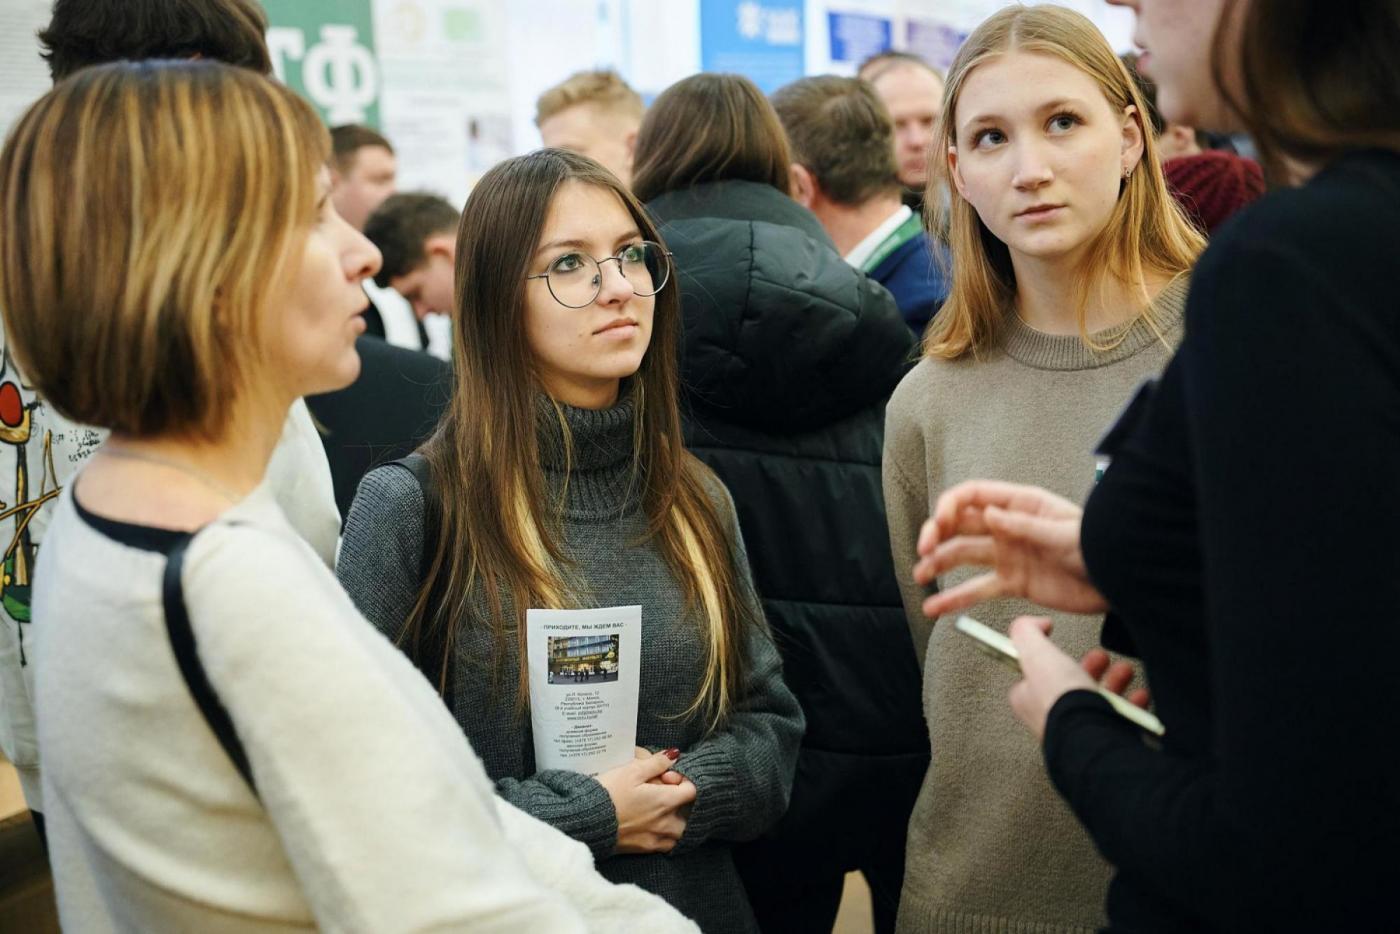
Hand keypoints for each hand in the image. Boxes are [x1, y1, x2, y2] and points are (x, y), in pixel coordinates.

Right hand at [597, 750, 696, 853]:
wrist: (587, 821)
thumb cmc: (609, 793)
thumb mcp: (631, 771)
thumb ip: (657, 763)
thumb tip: (674, 755)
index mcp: (665, 801)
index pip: (693, 791)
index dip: (685, 780)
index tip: (669, 777)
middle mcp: (665, 822)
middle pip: (691, 815)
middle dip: (685, 805)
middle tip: (668, 795)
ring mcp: (656, 838)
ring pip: (681, 833)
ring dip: (678, 822)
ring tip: (663, 811)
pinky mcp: (645, 849)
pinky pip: (666, 845)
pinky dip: (667, 836)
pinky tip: (654, 826)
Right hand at [913, 480, 1106, 617]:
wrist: (1121, 581)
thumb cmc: (1101, 548)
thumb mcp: (1066, 535)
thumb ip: (1026, 527)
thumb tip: (990, 514)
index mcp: (1021, 505)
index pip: (972, 497)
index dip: (949, 507)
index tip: (938, 526)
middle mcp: (1008, 527)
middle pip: (961, 525)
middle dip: (937, 535)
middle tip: (923, 551)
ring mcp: (1009, 555)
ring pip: (964, 556)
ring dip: (939, 564)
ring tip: (919, 577)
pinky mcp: (1014, 583)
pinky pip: (979, 589)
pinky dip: (956, 598)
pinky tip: (935, 608)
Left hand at [1006, 617, 1148, 741]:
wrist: (1091, 737)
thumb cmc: (1061, 702)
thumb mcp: (1035, 653)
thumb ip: (1026, 632)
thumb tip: (1036, 623)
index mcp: (1030, 699)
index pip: (1035, 673)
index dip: (1051, 655)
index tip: (1065, 645)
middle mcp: (1052, 717)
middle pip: (1072, 685)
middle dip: (1091, 666)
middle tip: (1102, 657)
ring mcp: (1079, 729)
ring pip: (1098, 700)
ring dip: (1115, 681)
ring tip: (1125, 671)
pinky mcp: (1105, 738)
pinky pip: (1122, 719)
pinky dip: (1133, 705)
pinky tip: (1139, 696)